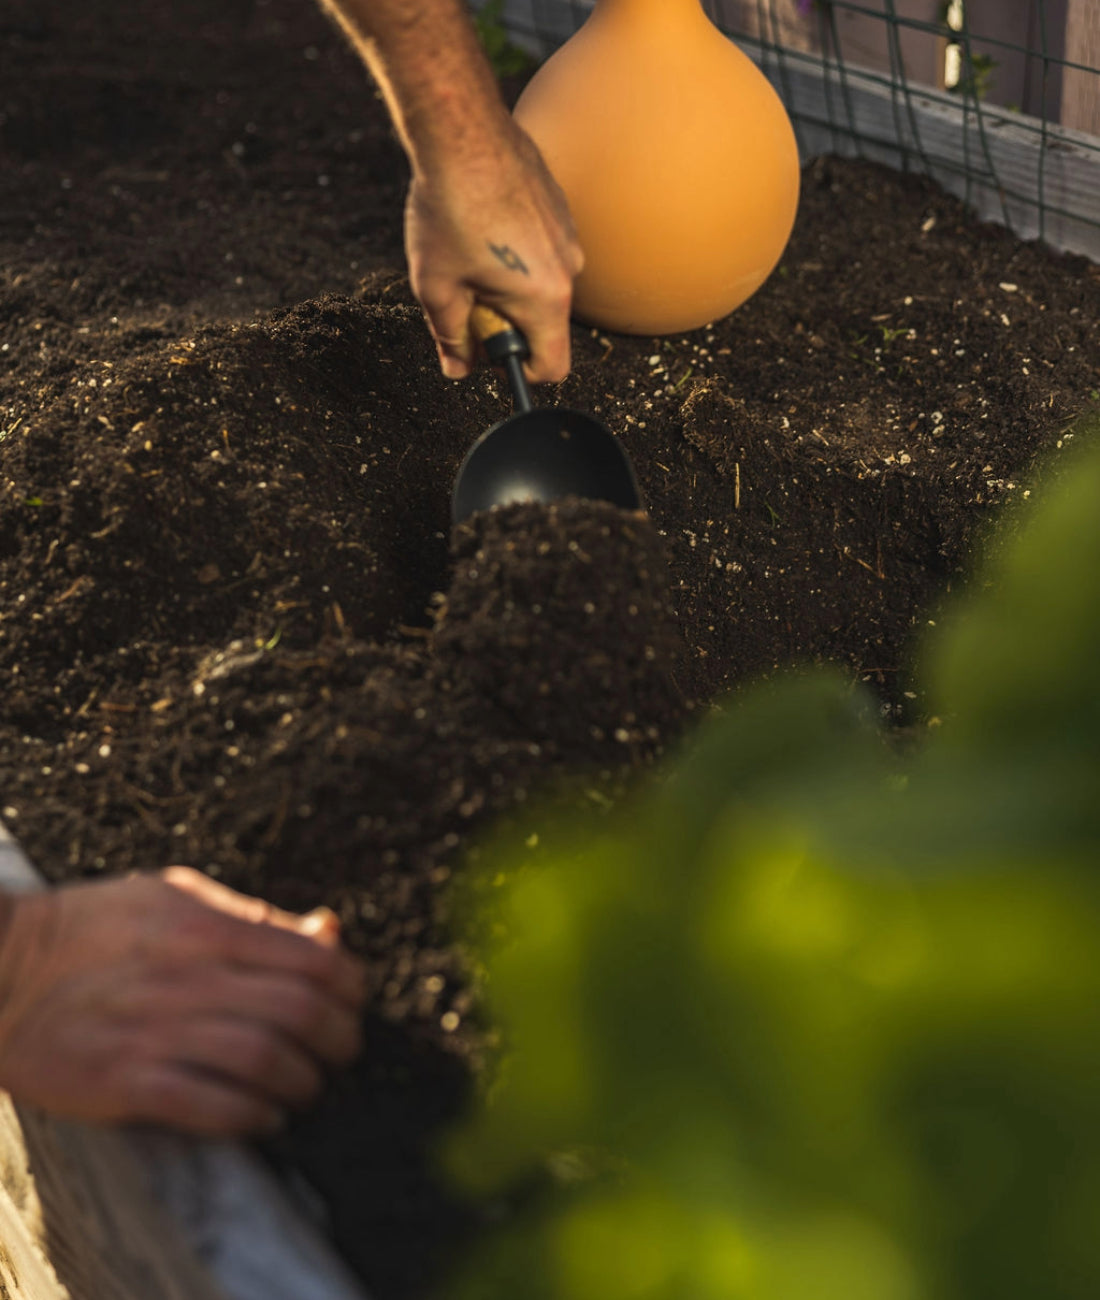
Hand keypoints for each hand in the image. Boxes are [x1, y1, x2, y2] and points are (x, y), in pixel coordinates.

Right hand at [0, 867, 367, 1136]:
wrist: (0, 969)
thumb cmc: (96, 928)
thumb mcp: (177, 897)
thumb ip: (255, 917)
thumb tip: (329, 931)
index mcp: (208, 927)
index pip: (314, 959)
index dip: (351, 987)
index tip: (352, 1003)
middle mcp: (190, 976)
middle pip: (301, 1012)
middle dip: (339, 1040)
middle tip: (340, 1052)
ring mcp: (156, 1030)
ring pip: (266, 1060)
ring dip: (303, 1082)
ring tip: (305, 1087)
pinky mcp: (122, 1081)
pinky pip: (210, 1106)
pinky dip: (252, 1116)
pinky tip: (265, 1116)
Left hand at [405, 118, 583, 383]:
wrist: (463, 131)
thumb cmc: (448, 209)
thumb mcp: (437, 287)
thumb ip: (450, 337)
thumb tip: (458, 368)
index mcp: (545, 300)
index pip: (551, 368)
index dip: (516, 371)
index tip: (487, 349)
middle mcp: (569, 270)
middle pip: (542, 326)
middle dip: (503, 321)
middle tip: (464, 290)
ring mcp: (570, 237)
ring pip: (541, 286)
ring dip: (507, 285)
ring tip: (468, 250)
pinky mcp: (561, 210)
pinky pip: (541, 252)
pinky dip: (514, 253)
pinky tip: (481, 224)